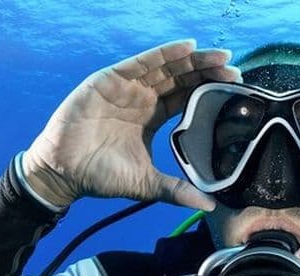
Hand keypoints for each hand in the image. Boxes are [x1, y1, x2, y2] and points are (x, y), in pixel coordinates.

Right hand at [22, 39, 240, 209]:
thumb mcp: (148, 184)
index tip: (235, 89)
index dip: (208, 91)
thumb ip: (177, 190)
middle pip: (181, 79)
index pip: (187, 98)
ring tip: (220, 56)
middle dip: (208, 72)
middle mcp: (142, 98)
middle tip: (235, 70)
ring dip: (193, 60)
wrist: (64, 172)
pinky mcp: (110, 79)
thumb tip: (210, 205)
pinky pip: (142, 62)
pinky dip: (164, 53)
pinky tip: (187, 47)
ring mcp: (126, 87)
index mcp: (153, 117)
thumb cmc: (102, 176)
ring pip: (166, 67)